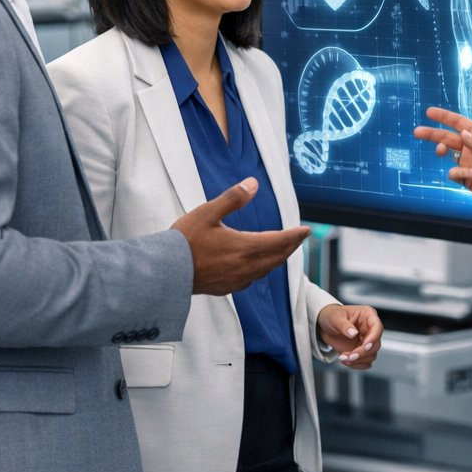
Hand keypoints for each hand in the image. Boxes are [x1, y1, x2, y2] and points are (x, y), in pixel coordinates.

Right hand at [172, 179, 309, 296]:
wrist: (164, 272)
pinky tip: (256, 267)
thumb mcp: (207, 212)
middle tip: (299, 238)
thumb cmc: (184, 241)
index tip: (307, 230)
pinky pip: (252, 279)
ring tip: (282, 251)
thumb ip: (233, 198)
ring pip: (266, 270)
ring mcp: (237, 279)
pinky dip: (261, 270)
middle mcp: (246, 266)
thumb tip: (253, 184)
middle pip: (277, 257)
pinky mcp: (226, 287)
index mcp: (245, 247)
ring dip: (277, 259)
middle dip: (290, 247)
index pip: (280, 241)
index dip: (295, 235)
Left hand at [317, 303, 382, 367]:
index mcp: (367, 316)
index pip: (377, 327)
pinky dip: (356, 364)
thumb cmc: (332, 316)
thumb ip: (344, 325)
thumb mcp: (335, 317)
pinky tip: (345, 360)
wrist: (324, 326)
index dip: (374, 338)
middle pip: (376, 344)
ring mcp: (366, 341)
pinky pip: (365, 362)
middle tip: (350, 356)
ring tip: (343, 357)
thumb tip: (353, 333)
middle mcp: (369, 329)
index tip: (365, 346)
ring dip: (358, 360)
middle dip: (363, 353)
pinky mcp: (361, 351)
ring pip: (371, 355)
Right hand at [413, 106, 471, 212]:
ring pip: (447, 153)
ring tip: (440, 151)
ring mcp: (467, 162)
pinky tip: (470, 175)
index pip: (460, 123)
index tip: (429, 112)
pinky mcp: (465, 177)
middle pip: (447, 137)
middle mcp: (471, 147)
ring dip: (440, 150)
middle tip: (417, 132)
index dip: (444, 117)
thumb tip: (462, 133)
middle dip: (432, 134)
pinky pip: (453, 172)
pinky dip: (458, 173)